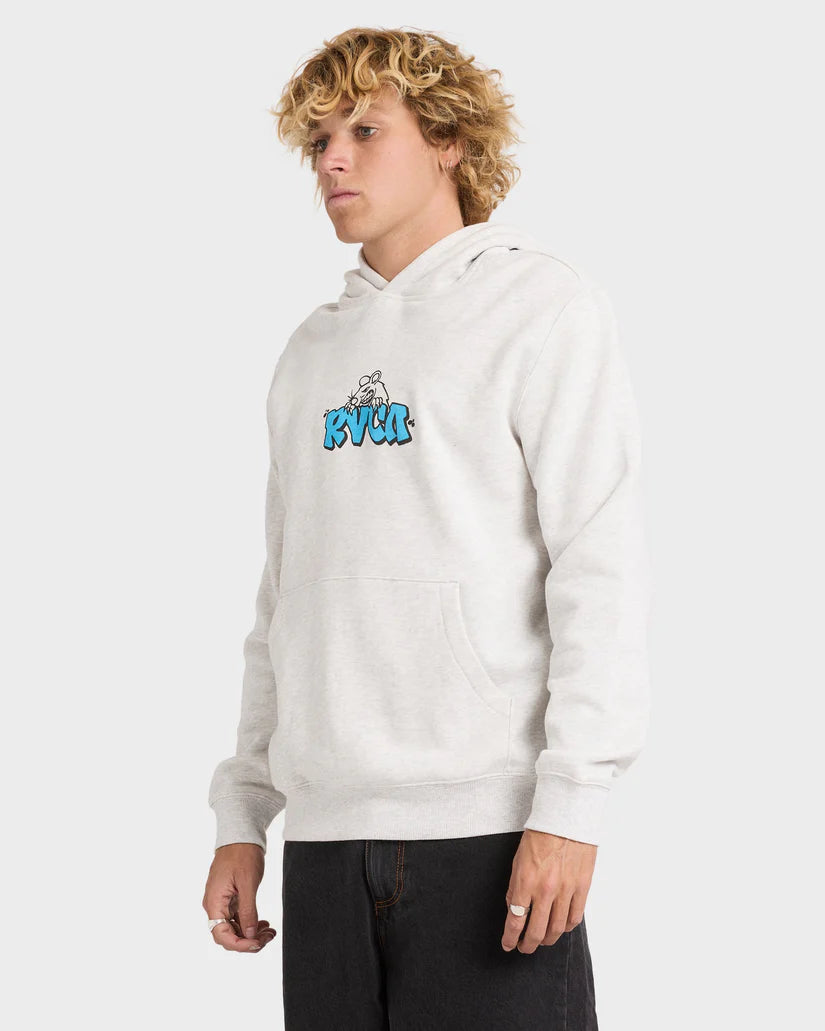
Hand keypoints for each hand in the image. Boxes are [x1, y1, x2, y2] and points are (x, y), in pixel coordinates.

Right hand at [202, 842, 276, 952]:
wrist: (241, 835)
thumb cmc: (242, 854)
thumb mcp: (248, 883)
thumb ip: (248, 910)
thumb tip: (248, 935)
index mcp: (214, 902)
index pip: (222, 935)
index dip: (239, 945)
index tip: (258, 944)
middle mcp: (215, 906)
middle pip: (228, 935)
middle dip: (248, 941)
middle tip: (268, 937)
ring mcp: (222, 902)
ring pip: (234, 928)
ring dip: (251, 933)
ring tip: (270, 931)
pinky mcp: (230, 899)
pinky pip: (237, 918)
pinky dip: (250, 923)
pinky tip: (264, 923)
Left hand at [501, 829, 596, 952]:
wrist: (566, 818)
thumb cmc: (540, 835)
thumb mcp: (518, 859)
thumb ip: (514, 886)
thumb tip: (513, 908)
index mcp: (526, 881)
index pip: (515, 920)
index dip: (510, 937)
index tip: (507, 944)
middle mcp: (546, 889)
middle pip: (536, 931)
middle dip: (528, 945)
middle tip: (523, 948)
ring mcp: (566, 890)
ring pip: (556, 929)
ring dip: (547, 940)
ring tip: (541, 941)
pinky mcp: (582, 887)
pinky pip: (574, 917)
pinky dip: (566, 928)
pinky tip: (560, 928)